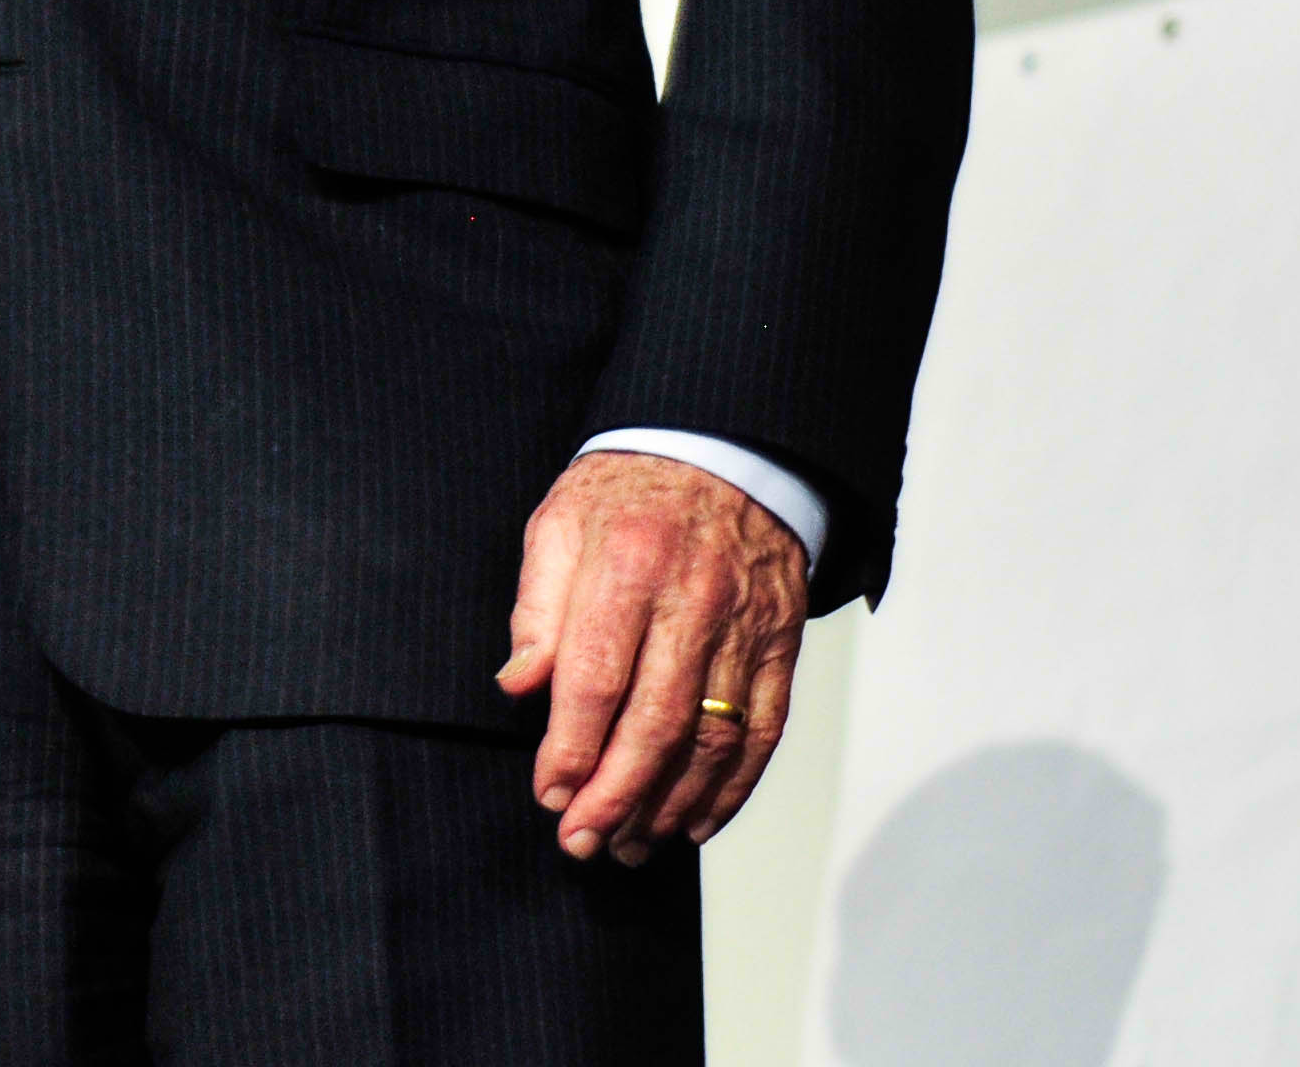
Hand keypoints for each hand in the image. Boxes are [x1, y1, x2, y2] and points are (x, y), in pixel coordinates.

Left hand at [498, 450, 807, 864]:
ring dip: (671, 805)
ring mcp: (745, 627)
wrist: (723, 452)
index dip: (571, 748)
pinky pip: (764, 731)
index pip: (596, 679)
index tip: (549, 795)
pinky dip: (734, 787)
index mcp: (626, 566)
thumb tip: (518, 687)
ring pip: (714, 739)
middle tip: (583, 843)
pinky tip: (696, 822)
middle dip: (617, 796)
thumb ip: (537, 608)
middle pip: (657, 722)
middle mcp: (692, 602)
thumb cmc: (625, 494)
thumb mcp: (557, 524)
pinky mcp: (782, 646)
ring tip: (631, 846)